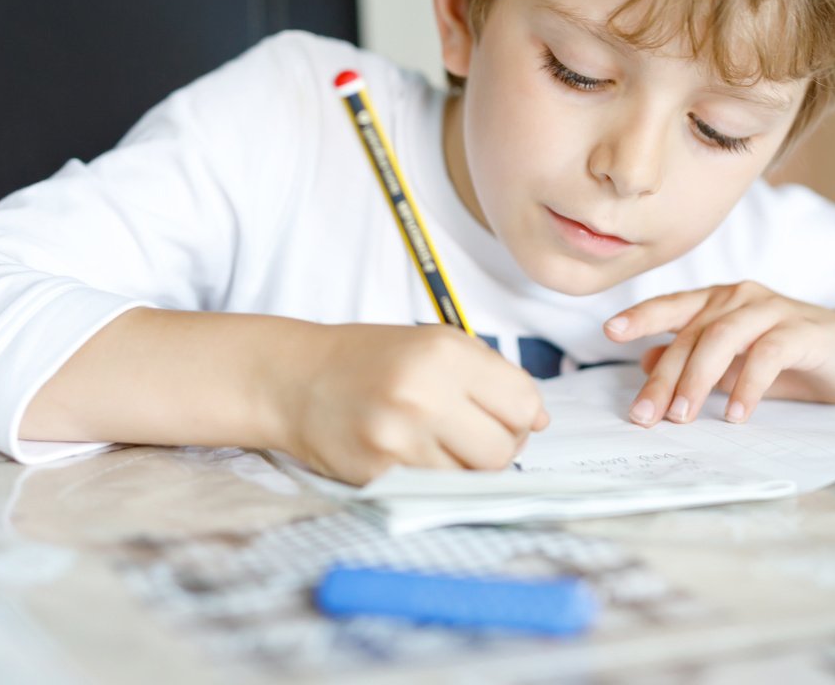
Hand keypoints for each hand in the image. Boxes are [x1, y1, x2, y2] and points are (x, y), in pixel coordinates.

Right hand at [275, 324, 548, 484]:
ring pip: (474, 478)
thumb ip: (492, 376)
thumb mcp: (436, 343)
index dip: (522, 414)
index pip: (523, 403)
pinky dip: (439, 480)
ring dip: (469, 467)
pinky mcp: (378, 475)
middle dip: (500, 446)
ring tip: (444, 443)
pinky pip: (438, 491)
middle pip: (503, 450)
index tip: (504, 413)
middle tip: (475, 434)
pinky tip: (419, 456)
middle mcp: (423, 395)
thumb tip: (540, 420)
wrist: (295, 379)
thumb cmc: (371, 359)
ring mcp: (398, 440)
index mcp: (444, 353)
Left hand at [605, 284, 834, 426]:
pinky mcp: (805, 331)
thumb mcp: (740, 363)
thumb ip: (699, 362)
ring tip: (682, 417)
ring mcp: (774, 309)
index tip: (610, 333)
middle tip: (644, 416)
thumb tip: (647, 365)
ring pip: (722, 338)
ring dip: (697, 380)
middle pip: (691, 334)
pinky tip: (736, 414)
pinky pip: (767, 354)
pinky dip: (747, 385)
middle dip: (664, 378)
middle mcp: (743, 297)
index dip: (642, 317)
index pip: (673, 306)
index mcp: (723, 301)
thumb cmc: (797, 357)